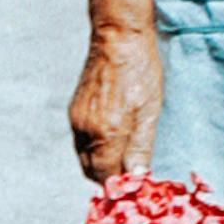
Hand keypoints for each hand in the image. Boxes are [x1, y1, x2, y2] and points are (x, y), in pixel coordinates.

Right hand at [70, 31, 162, 180]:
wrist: (117, 38)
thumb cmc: (140, 71)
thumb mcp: (149, 111)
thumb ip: (140, 148)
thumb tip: (136, 177)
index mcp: (105, 133)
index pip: (105, 177)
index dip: (119, 186)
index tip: (133, 186)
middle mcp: (85, 130)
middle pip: (91, 170)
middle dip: (108, 177)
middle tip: (129, 174)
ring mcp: (76, 120)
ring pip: (84, 156)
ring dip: (101, 162)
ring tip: (122, 155)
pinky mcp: (74, 110)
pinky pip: (81, 141)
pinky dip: (94, 147)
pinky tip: (112, 137)